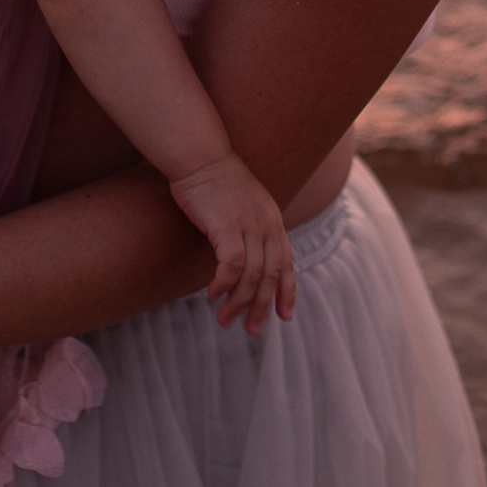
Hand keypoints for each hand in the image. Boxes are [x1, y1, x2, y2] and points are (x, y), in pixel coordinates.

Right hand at [168, 153, 296, 334]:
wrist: (200, 155)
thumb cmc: (213, 178)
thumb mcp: (242, 203)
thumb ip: (248, 227)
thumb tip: (241, 254)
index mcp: (273, 220)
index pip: (286, 264)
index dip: (287, 292)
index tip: (283, 317)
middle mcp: (267, 225)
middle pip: (271, 277)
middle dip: (261, 308)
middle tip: (250, 331)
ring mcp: (250, 225)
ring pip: (252, 277)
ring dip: (238, 303)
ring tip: (225, 320)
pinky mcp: (228, 226)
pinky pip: (232, 265)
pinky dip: (225, 284)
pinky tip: (213, 294)